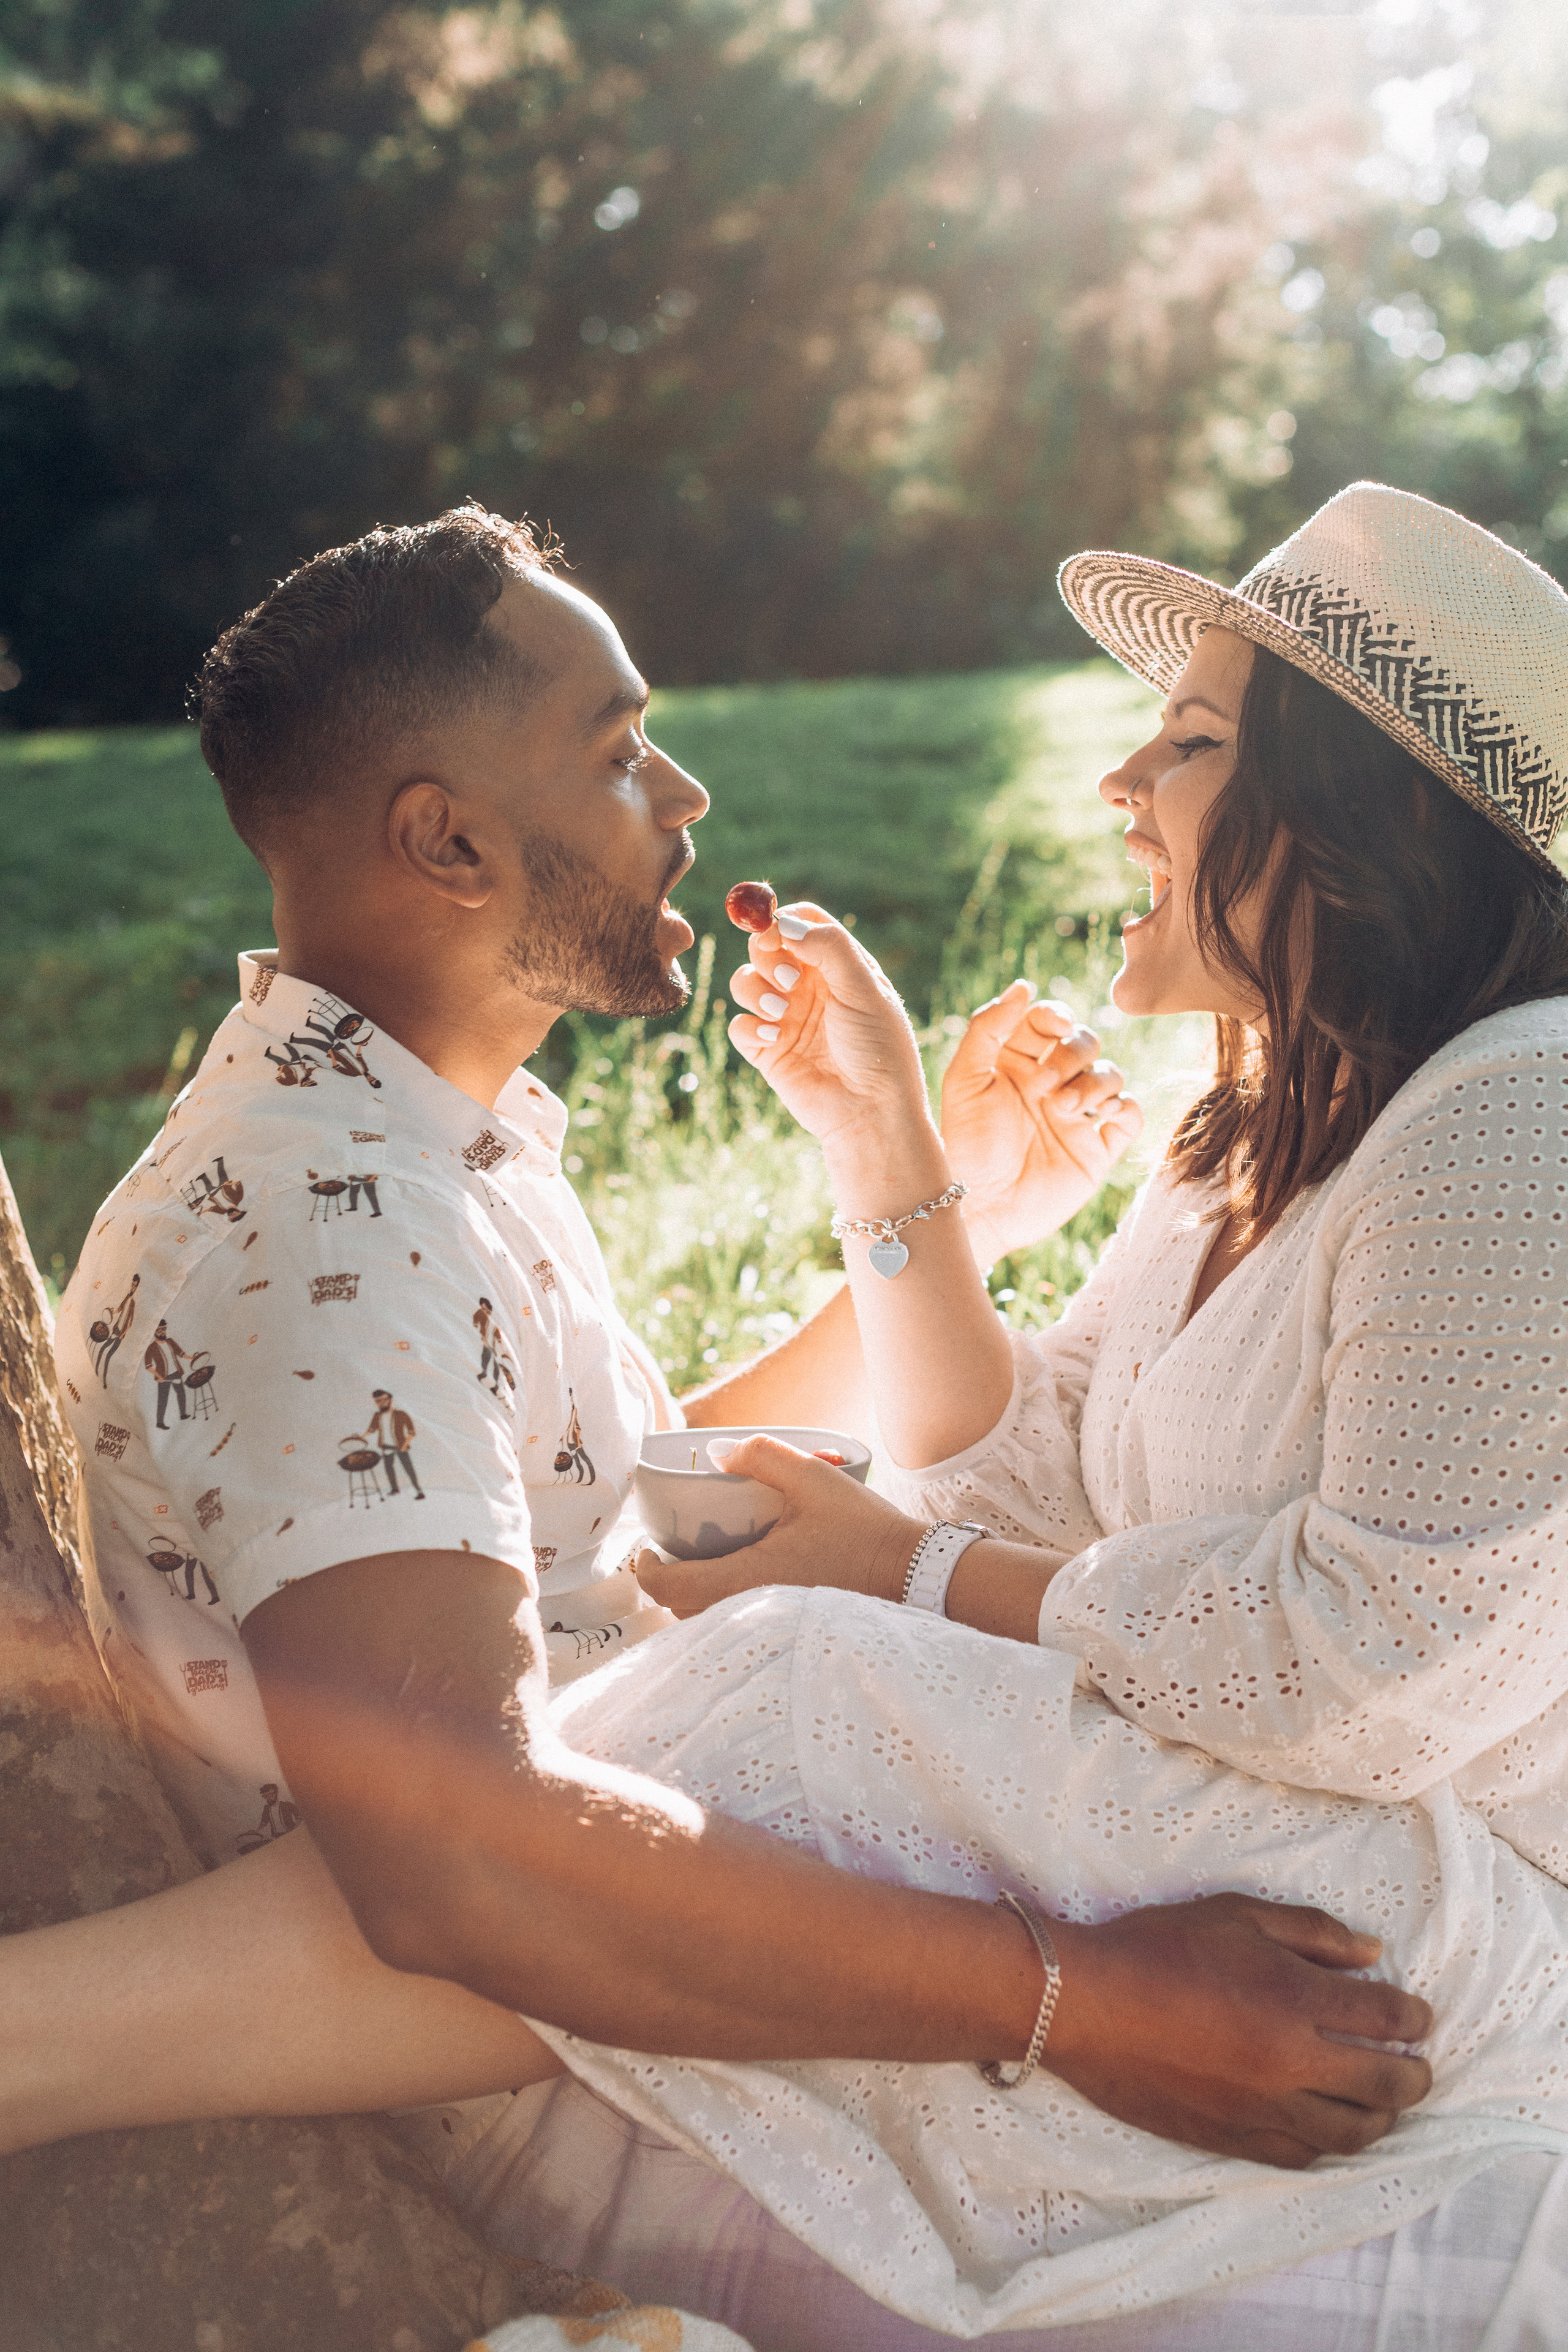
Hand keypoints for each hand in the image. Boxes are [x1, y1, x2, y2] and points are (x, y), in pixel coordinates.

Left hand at [634, 1435, 922, 1617]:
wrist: (914, 1575)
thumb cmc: (864, 1530)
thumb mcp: (813, 1476)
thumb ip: (761, 1456)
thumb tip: (718, 1455)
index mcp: (746, 1579)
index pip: (669, 1587)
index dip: (646, 1568)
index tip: (646, 1549)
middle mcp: (752, 1611)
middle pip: (682, 1610)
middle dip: (669, 1581)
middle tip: (673, 1548)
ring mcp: (771, 1627)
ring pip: (710, 1622)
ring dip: (696, 1596)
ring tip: (705, 1561)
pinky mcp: (788, 1630)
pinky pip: (737, 1625)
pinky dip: (724, 1606)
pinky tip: (742, 1578)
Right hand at [727, 903, 938, 1179]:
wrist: (871, 1114)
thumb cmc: (879, 1051)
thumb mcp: (865, 990)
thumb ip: (828, 948)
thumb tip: (782, 919)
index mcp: (839, 966)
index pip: (802, 922)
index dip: (782, 917)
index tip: (769, 923)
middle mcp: (809, 986)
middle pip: (766, 945)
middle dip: (766, 953)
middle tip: (785, 975)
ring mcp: (785, 1017)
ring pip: (745, 981)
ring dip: (755, 989)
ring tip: (782, 1013)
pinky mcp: (766, 1049)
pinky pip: (738, 1024)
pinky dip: (748, 1026)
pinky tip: (772, 1037)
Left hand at [941, 981, 1142, 1262]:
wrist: (981, 1208)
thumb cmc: (965, 1145)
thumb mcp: (964, 1080)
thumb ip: (987, 1028)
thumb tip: (1024, 986)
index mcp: (1016, 1063)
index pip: (1048, 1020)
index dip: (1055, 1016)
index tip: (1052, 1027)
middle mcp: (1050, 1084)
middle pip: (1085, 1042)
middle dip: (1072, 1054)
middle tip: (1045, 1086)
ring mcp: (1077, 1117)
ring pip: (1111, 1074)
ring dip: (1094, 1083)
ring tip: (1063, 1109)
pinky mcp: (1098, 1149)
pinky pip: (1131, 1115)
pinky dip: (1126, 1108)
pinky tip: (1103, 1116)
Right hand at [1047, 1892, 1432, 2167]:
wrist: (1085, 2004)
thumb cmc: (1159, 1946)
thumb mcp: (1236, 1914)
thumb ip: (1312, 1932)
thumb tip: (1372, 1954)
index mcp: (1295, 1998)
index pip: (1387, 2017)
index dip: (1413, 2016)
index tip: (1416, 2015)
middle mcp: (1291, 2062)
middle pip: (1385, 2084)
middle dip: (1415, 2076)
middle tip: (1417, 2067)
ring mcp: (1263, 2108)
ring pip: (1352, 2133)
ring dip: (1381, 2118)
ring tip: (1383, 2104)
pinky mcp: (1233, 2138)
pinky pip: (1302, 2156)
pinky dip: (1330, 2146)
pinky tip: (1331, 2128)